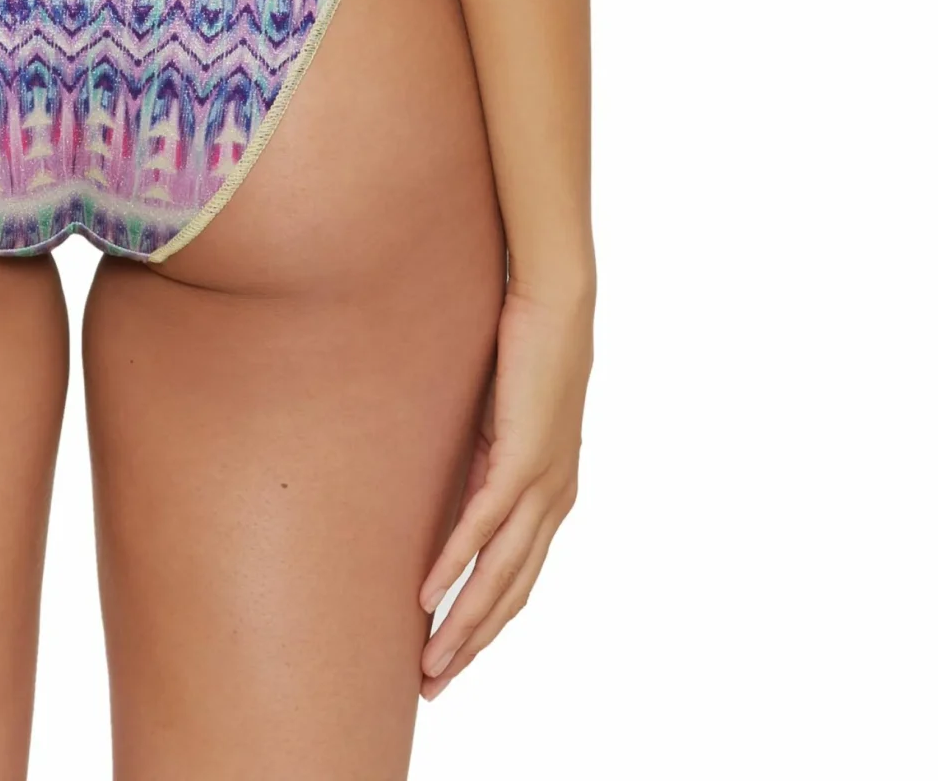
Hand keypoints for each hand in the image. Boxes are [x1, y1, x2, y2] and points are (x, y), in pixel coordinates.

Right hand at [418, 282, 591, 698]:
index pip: (516, 580)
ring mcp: (542, 483)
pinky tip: (429, 592)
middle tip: (432, 685)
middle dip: (470, 644)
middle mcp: (554, 500)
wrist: (555, 299)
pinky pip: (484, 524)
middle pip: (510, 592)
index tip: (449, 658)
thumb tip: (448, 489)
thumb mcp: (496, 420)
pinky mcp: (522, 457)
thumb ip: (480, 461)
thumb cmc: (525, 348)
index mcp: (551, 496)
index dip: (482, 625)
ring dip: (462, 622)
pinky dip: (456, 563)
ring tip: (429, 659)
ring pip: (500, 573)